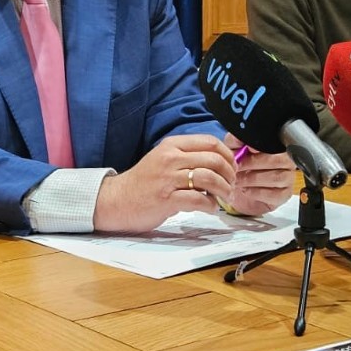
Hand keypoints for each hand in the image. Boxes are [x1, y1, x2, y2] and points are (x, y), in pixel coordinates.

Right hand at [93, 134, 235, 231]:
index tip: (233, 168)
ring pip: (209, 178)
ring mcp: (167, 179)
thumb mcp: (164, 159)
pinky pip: (198, 200)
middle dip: (230, 174)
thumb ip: (188, 157)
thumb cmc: (145, 182)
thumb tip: (220, 162)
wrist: (117, 200)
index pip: (210, 142)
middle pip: (213, 159)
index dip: (228, 155)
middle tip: (232, 185)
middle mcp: (170, 158)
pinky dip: (211, 205)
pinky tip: (211, 208)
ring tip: (225, 197)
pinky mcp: (166, 199)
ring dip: (224, 189)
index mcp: (172, 145)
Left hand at [221, 133, 294, 215]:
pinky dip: (256, 192)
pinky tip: (246, 190)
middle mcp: (286, 161)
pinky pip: (274, 194)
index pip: (276, 143)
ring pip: (276, 177)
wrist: (238, 192)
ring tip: (239, 179)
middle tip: (238, 167)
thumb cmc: (240, 169)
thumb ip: (235, 141)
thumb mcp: (234, 151)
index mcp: (276, 147)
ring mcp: (287, 179)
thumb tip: (239, 137)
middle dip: (254, 164)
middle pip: (278, 160)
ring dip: (253, 179)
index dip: (261, 147)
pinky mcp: (284, 195)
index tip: (248, 149)